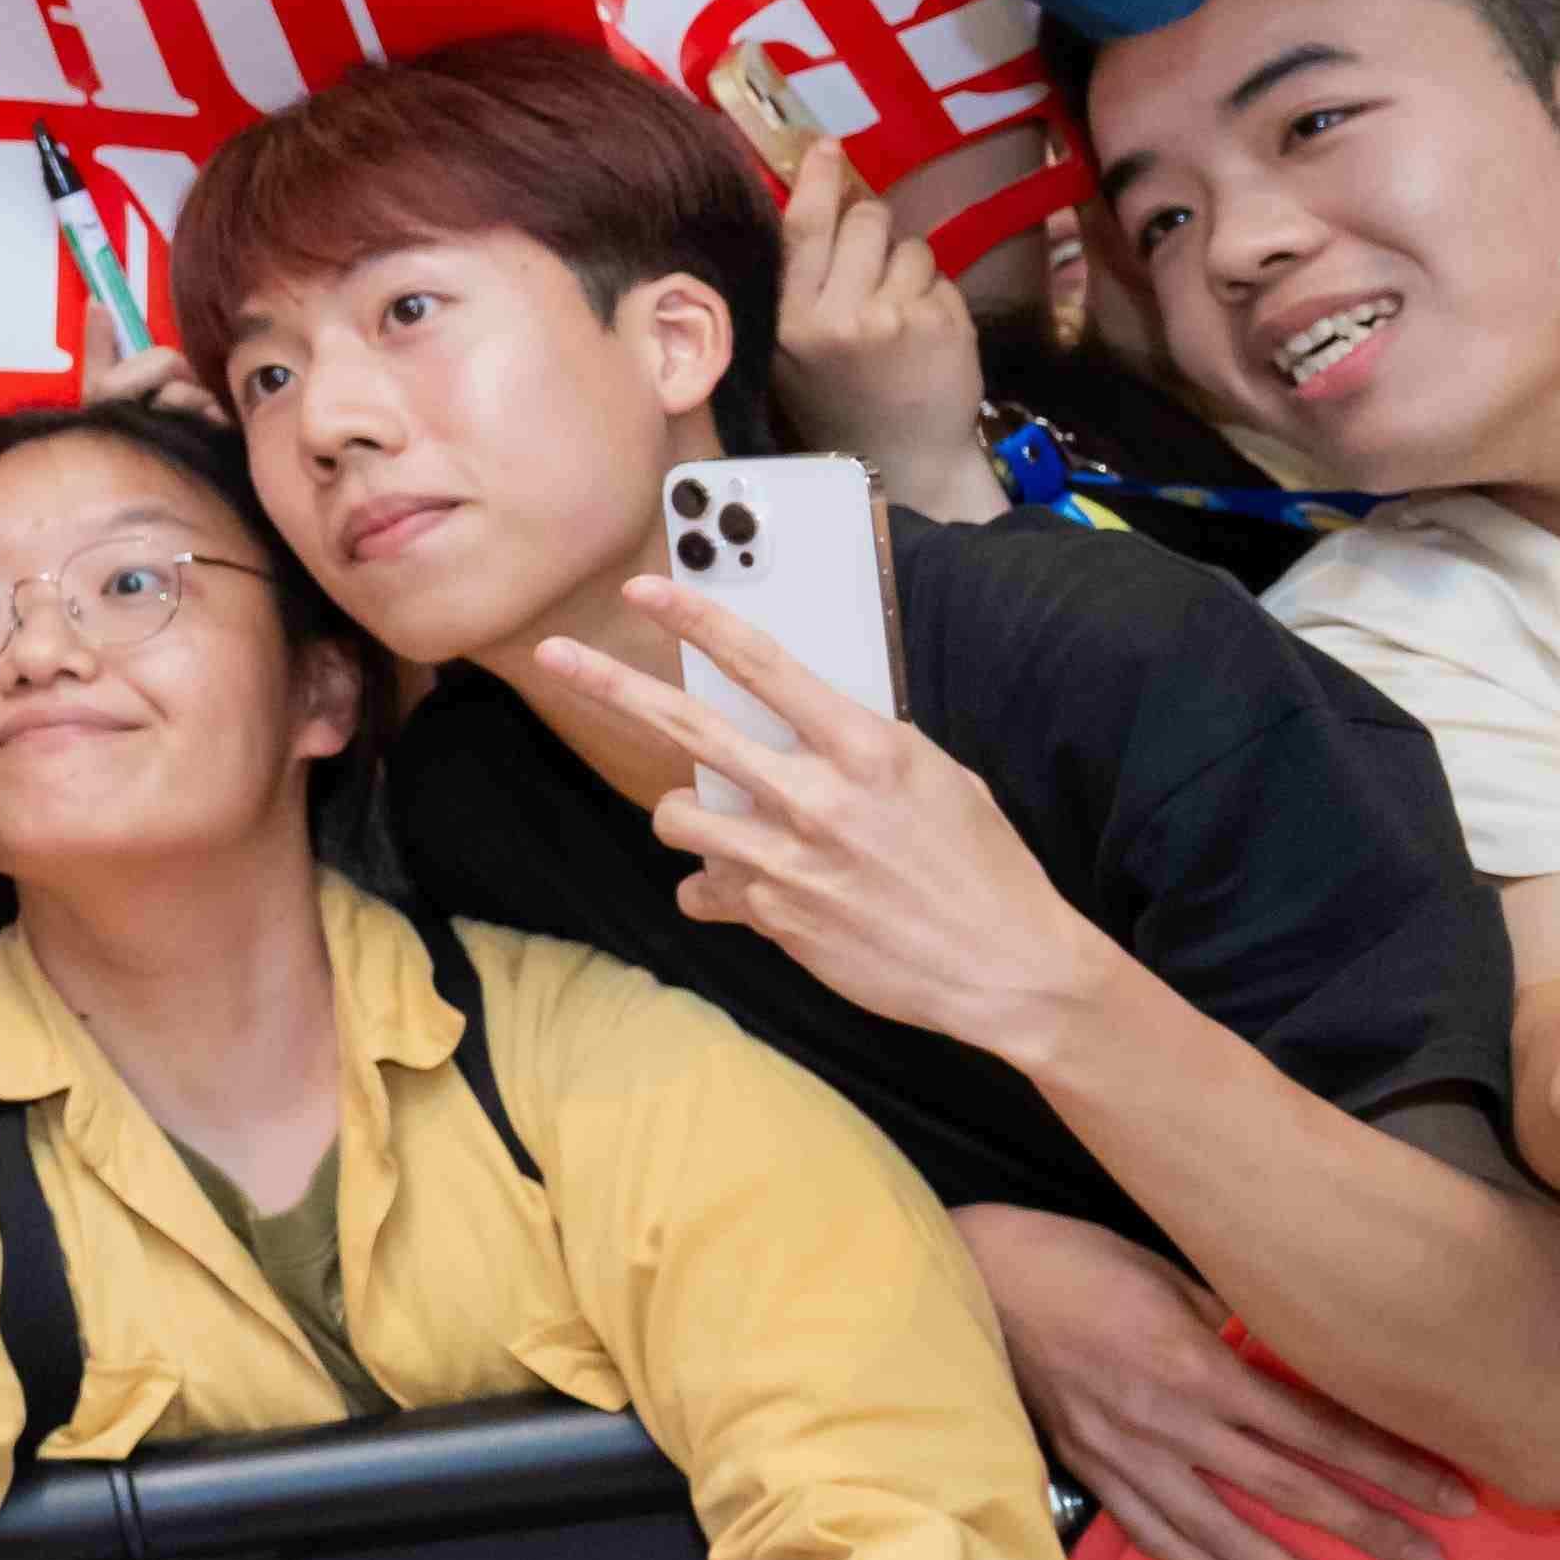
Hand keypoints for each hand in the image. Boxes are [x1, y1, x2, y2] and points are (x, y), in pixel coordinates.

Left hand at [528, 591, 1086, 1065]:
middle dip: (608, 684)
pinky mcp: (773, 917)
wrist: (1006, 968)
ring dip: (688, 818)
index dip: (695, 622)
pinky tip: (761, 896)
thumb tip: (809, 727)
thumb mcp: (938, 781)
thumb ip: (863, 749)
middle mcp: (817, 796)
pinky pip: (705, 890)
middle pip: (685, 726)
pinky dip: (719, 891)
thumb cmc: (981, 867)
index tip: (643, 592)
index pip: (763, 666)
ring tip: (730, 829)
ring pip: (678, 818)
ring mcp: (787, 860)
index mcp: (866, 748)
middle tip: (553, 654)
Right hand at [764, 144, 989, 518]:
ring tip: (900, 318)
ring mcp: (893, 319)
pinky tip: (926, 336)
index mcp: (792, 322)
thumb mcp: (796, 352)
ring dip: (910, 270)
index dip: (817, 182)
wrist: (903, 462)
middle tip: (874, 269)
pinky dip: (938, 298)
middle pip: (865, 222)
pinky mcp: (941, 324)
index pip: (803, 231)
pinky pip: (942, 278)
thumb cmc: (842, 402)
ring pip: (911, 246)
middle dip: (874, 230)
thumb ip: (806, 290)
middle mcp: (838, 316)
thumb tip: (830, 208)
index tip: (826, 145)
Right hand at [954, 1208, 1467, 1559]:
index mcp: (1200, 1367)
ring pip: (1223, 1532)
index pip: (1318, 1429)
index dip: (1391, 1464)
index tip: (1452, 1493)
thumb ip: (1240, 1324)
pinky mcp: (1091, 1470)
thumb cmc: (1079, 1260)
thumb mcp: (1172, 1273)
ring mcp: (1127, 1455)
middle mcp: (1171, 1423)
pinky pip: (1156, 1536)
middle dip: (1369, 1527)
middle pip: (1289, 1489)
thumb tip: (1305, 1354)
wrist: (974, 1280)